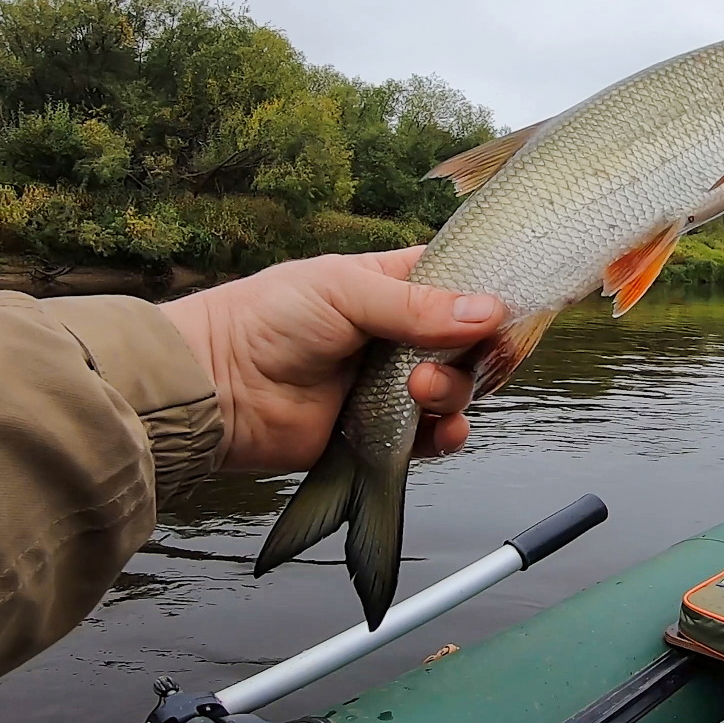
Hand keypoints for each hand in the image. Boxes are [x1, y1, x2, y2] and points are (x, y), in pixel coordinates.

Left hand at [158, 248, 505, 472]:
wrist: (216, 388)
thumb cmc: (267, 320)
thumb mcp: (343, 292)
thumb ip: (417, 306)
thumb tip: (490, 312)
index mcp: (393, 286)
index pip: (462, 285)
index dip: (489, 298)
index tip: (507, 312)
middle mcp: (399, 335)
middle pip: (469, 344)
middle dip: (471, 354)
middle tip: (434, 361)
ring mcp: (392, 384)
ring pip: (456, 390)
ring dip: (452, 392)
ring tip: (416, 391)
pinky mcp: (381, 432)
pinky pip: (432, 437)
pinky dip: (446, 435)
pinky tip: (442, 431)